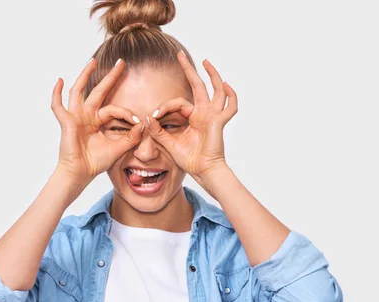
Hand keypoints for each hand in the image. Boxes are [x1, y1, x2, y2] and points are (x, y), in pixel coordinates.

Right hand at [51, 58, 144, 185]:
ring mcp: (75, 116)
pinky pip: (58, 105)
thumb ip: (131, 137)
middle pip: (98, 90)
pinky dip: (57, 93)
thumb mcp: (118, 148)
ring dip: (85, 75)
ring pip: (78, 91)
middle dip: (110, 76)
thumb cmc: (96, 162)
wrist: (81, 173)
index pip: (114, 109)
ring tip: (92, 61)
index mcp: (98, 121)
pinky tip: (60, 80)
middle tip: (121, 62)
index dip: (127, 113)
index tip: (139, 121)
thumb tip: (143, 124)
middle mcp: (87, 115)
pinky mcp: (66, 121)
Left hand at [146, 51, 237, 183]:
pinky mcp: (220, 122)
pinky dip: (231, 96)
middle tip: (180, 54)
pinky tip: (226, 85)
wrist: (203, 171)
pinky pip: (230, 107)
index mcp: (192, 117)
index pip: (178, 103)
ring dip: (212, 75)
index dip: (164, 107)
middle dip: (189, 69)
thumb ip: (158, 131)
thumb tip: (147, 118)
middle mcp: (204, 113)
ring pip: (216, 90)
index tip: (152, 115)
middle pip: (198, 85)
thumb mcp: (169, 143)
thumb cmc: (189, 159)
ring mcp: (213, 116)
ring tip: (205, 62)